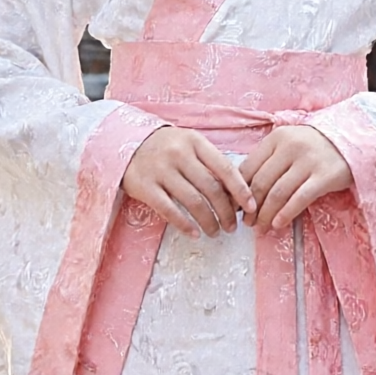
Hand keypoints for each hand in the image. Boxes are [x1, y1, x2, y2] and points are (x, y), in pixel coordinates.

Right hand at [123, 126, 252, 235]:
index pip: (225, 168)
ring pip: (193, 201)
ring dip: (208, 221)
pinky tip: (194, 233)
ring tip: (215, 232)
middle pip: (211, 188)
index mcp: (196, 143)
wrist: (124, 142)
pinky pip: (169, 209)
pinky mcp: (144, 186)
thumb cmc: (166, 147)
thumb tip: (236, 194)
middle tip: (232, 227)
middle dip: (226, 212)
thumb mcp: (190, 145)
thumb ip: (210, 164)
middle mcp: (179, 154)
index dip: (241, 190)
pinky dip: (184, 224)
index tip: (251, 207)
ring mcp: (160, 170)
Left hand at [241, 124, 353, 230]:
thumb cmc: (317, 146)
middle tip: (247, 223)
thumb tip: (245, 191)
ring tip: (261, 228)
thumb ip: (269, 161)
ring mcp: (309, 161)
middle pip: (261, 183)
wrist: (355, 139)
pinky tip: (278, 224)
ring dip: (266, 215)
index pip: (248, 168)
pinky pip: (300, 198)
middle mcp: (290, 147)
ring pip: (278, 193)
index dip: (238, 191)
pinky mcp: (325, 176)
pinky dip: (286, 214)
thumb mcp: (290, 144)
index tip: (235, 207)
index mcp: (276, 139)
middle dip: (250, 208)